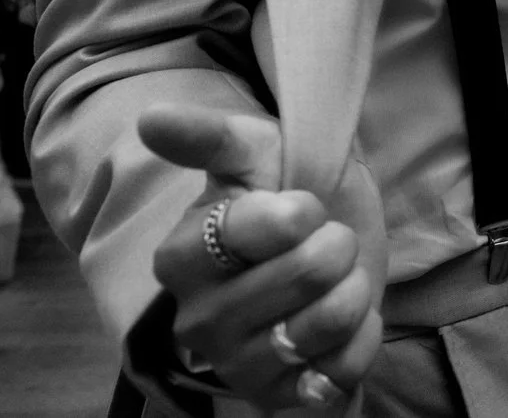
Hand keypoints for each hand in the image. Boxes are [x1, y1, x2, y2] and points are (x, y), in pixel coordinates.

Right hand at [141, 106, 384, 410]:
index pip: (247, 228)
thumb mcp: (257, 152)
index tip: (301, 206)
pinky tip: (340, 327)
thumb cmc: (289, 195)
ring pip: (324, 324)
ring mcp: (235, 365)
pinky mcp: (275, 399)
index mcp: (181, 255)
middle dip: (337, 245)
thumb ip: (208, 137)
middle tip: (324, 242)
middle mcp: (195, 319)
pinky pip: (337, 375)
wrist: (330, 251)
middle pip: (305, 272)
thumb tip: (150, 117)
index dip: (296, 211)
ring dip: (351, 292)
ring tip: (334, 282)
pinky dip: (357, 343)